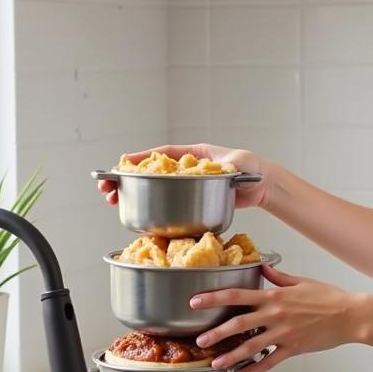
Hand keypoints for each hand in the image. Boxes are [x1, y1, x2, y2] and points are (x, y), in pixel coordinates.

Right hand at [96, 143, 271, 209]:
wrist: (264, 187)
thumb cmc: (252, 169)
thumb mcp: (239, 164)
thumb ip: (231, 166)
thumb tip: (226, 168)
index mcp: (194, 154)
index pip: (163, 154)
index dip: (141, 158)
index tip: (121, 163)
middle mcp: (187, 169)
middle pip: (151, 172)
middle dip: (126, 178)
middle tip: (108, 188)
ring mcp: (188, 186)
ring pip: (154, 188)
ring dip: (132, 194)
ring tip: (114, 201)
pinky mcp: (192, 202)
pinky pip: (168, 204)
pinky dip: (152, 209)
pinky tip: (138, 217)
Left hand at [189, 264, 362, 371]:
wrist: (350, 316)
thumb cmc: (328, 297)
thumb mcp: (301, 282)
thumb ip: (278, 276)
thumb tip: (263, 265)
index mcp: (274, 296)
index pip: (237, 295)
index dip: (213, 298)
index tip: (195, 301)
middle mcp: (275, 315)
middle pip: (238, 324)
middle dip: (216, 333)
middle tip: (199, 340)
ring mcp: (283, 333)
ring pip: (251, 347)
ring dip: (230, 356)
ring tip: (215, 363)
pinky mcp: (293, 348)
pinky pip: (270, 361)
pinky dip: (255, 369)